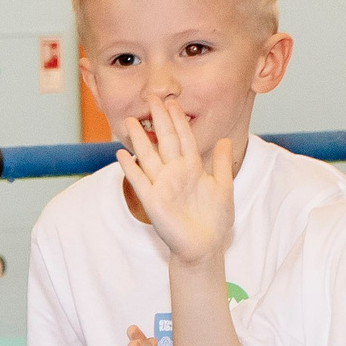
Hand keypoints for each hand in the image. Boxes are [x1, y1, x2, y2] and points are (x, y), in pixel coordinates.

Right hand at [116, 107, 235, 264]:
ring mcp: (163, 186)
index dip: (178, 120)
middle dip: (159, 119)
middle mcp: (175, 173)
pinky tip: (121, 154)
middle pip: (165, 141)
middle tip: (151, 98)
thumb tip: (224, 140)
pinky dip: (130, 168)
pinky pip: (140, 181)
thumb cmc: (215, 219)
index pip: (183, 138)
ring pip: (149, 157)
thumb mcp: (224, 186)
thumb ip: (222, 163)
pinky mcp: (154, 202)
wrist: (205, 247)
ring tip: (130, 121)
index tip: (172, 101)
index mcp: (193, 168)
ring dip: (139, 139)